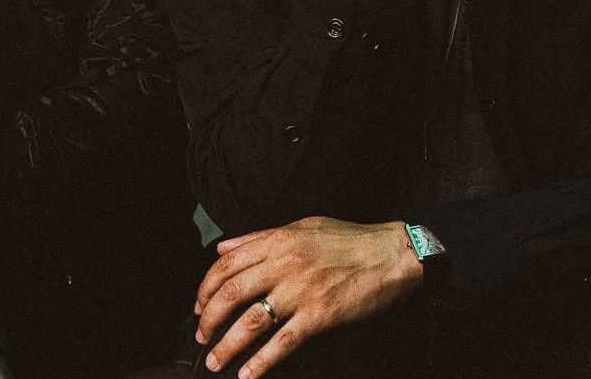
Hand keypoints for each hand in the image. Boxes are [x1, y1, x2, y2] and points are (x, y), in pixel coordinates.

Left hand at [193, 216, 423, 377]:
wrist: (392, 254)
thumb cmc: (350, 239)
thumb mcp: (302, 226)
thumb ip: (260, 237)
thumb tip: (224, 247)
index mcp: (278, 240)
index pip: (226, 264)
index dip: (206, 287)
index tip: (199, 305)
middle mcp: (284, 264)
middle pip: (232, 293)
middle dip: (209, 319)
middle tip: (201, 336)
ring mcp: (301, 291)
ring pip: (251, 321)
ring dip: (227, 345)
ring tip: (215, 360)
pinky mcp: (320, 316)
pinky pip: (283, 342)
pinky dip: (262, 362)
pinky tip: (249, 374)